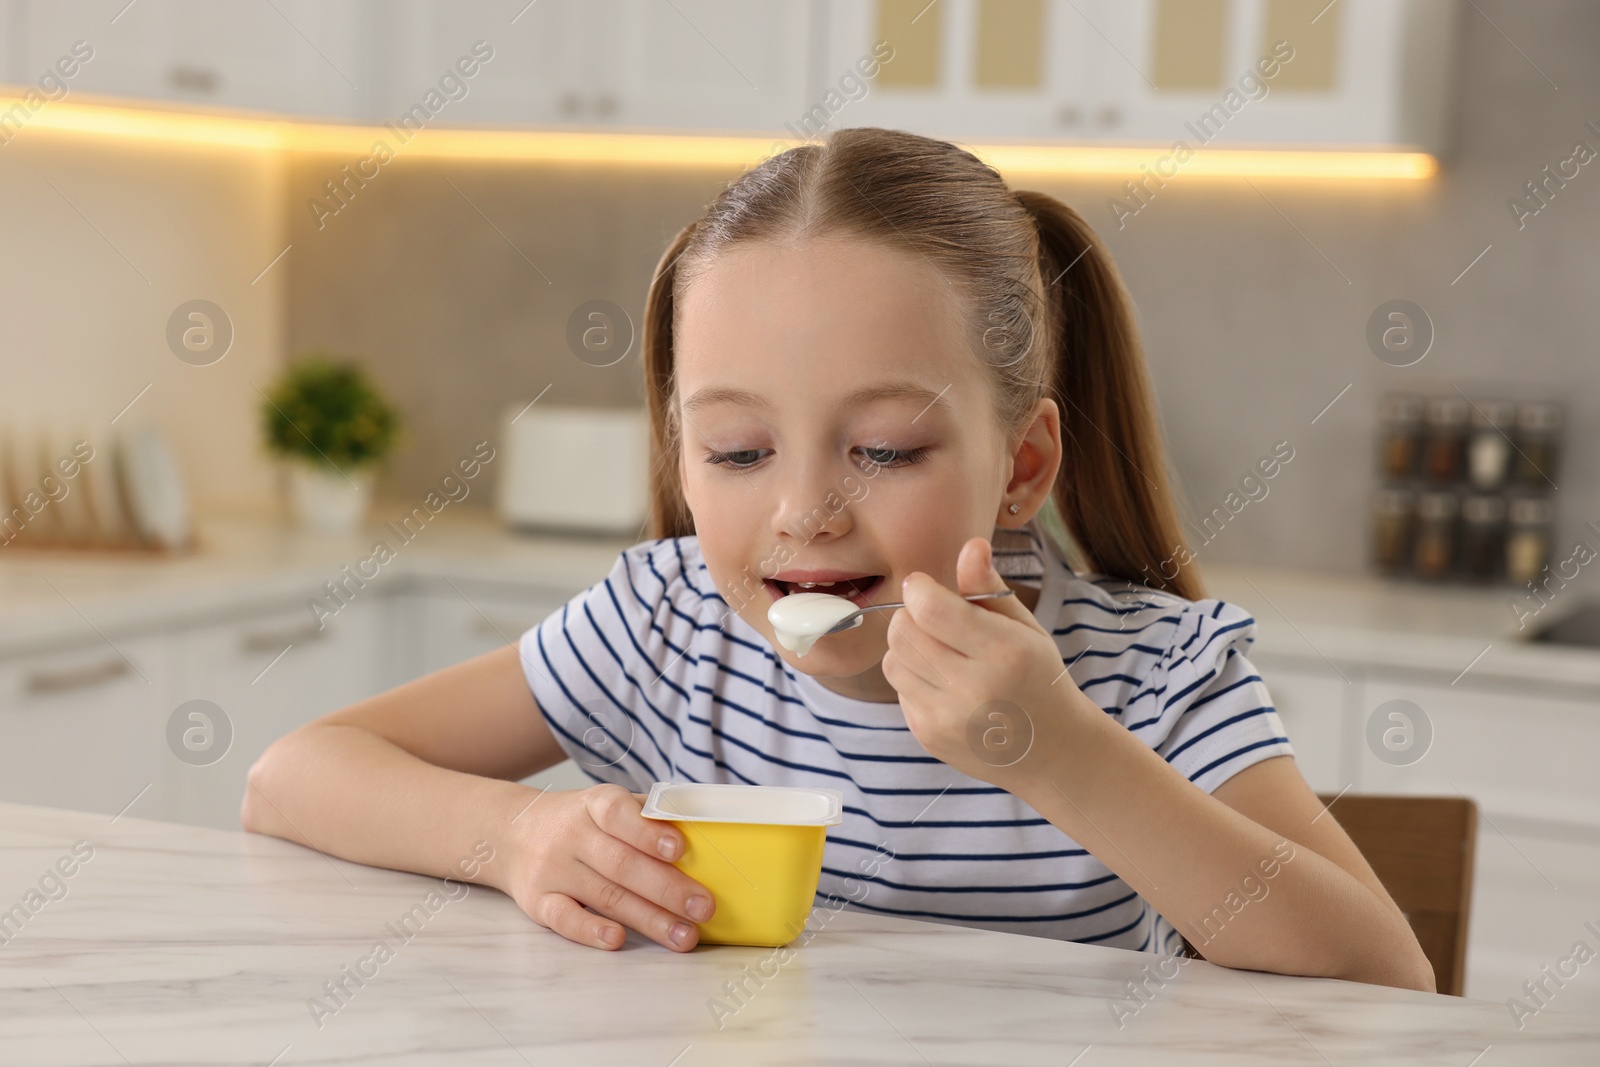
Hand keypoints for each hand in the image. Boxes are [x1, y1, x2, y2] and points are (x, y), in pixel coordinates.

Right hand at [500, 783, 714, 951]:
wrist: (510, 832)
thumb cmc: (579, 821)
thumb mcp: (606, 804)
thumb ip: (648, 814)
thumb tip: (704, 828)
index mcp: (593, 804)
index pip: (619, 814)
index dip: (648, 832)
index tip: (680, 849)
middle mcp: (571, 835)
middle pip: (621, 864)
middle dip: (667, 888)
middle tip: (704, 907)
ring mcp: (552, 870)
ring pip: (605, 896)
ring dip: (649, 919)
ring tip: (684, 935)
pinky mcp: (537, 901)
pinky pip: (564, 918)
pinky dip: (590, 931)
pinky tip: (618, 940)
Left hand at [882, 537, 1087, 785]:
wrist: (1050, 749)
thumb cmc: (1037, 677)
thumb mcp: (1025, 628)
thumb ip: (989, 587)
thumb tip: (971, 545)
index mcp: (1003, 652)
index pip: (930, 609)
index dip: (919, 588)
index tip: (925, 586)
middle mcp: (973, 688)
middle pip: (903, 631)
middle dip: (912, 616)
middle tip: (937, 621)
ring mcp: (947, 717)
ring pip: (893, 659)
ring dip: (909, 648)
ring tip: (942, 653)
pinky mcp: (929, 735)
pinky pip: (898, 689)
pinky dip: (913, 679)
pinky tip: (945, 685)